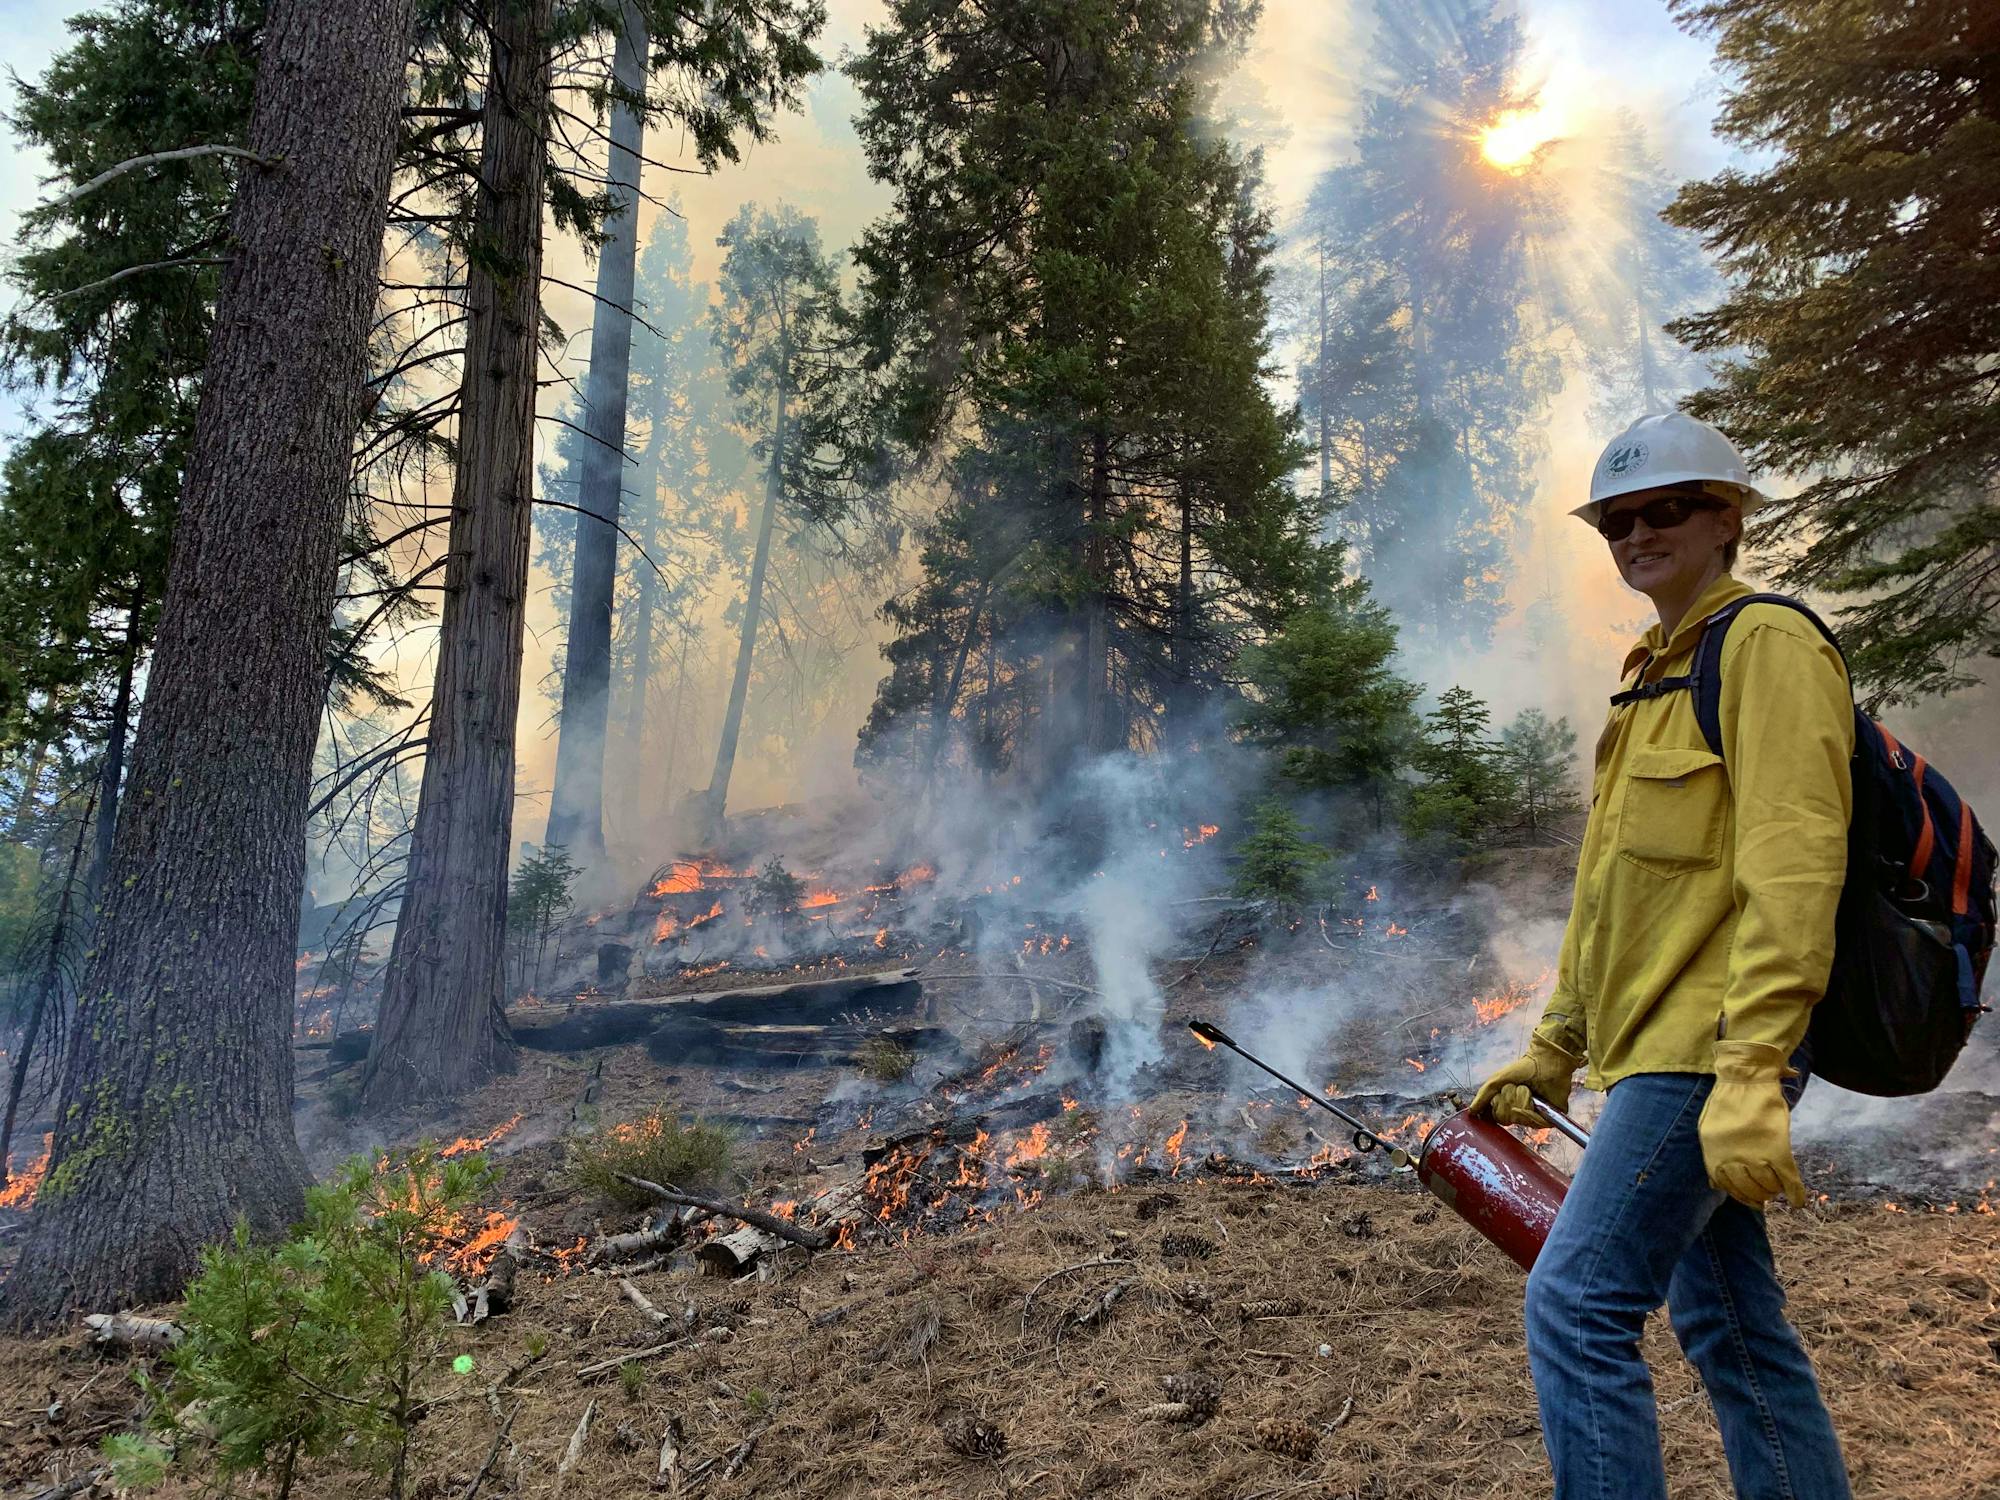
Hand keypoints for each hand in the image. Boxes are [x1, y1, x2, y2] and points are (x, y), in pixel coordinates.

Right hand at [1471, 1033, 1582, 1128]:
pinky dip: (1531, 1106)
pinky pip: (1534, 1122)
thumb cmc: (1522, 1069)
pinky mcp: (1549, 1119)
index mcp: (1509, 1106)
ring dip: (1520, 1099)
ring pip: (1519, 1119)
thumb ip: (1483, 1096)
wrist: (1545, 1062)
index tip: (1497, 1095)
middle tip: (1514, 1088)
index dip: (1496, 1107)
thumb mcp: (1497, 1081)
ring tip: (1527, 1089)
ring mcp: (1534, 1117)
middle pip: (1506, 1118)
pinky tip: (1534, 1097)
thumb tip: (1471, 1112)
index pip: (1496, 1117)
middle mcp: (1521, 1114)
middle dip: (1507, 1100)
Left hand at [1700, 1040, 1805, 1208]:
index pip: (1725, 1186)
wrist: (1745, 1079)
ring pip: (1768, 1186)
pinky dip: (1795, 1192)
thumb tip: (1716, 1184)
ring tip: (1777, 1188)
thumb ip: (1714, 1156)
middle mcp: (1731, 1159)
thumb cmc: (1727, 1100)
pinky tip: (1798, 1202)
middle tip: (1766, 1194)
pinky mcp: (1776, 1149)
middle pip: (1748, 1189)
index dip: (1739, 1195)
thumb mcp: (1709, 1129)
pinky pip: (1787, 1179)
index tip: (1748, 1199)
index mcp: (1713, 1153)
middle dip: (1758, 1195)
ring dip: (1773, 1190)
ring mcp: (1754, 1155)